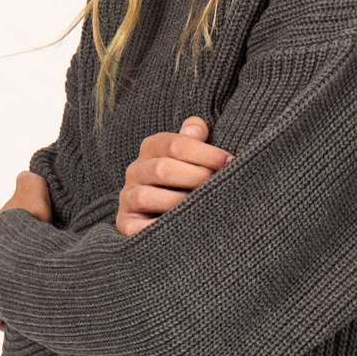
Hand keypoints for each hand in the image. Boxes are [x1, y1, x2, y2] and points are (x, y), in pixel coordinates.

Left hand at [0, 171, 52, 329]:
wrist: (23, 261)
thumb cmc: (29, 228)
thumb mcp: (32, 195)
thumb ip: (30, 183)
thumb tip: (26, 174)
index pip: (4, 230)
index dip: (23, 232)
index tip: (40, 235)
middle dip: (14, 260)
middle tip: (39, 262)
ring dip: (10, 288)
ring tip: (31, 291)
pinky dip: (2, 317)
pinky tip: (13, 319)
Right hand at [115, 116, 233, 237]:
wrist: (159, 212)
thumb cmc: (185, 179)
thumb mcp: (189, 154)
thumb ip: (193, 138)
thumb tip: (197, 127)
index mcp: (151, 148)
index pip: (175, 144)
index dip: (206, 153)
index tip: (230, 162)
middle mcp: (135, 170)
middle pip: (162, 169)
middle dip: (195, 177)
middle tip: (218, 186)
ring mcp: (128, 197)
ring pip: (146, 197)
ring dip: (179, 203)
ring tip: (203, 207)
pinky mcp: (126, 223)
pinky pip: (137, 227)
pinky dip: (157, 227)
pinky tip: (183, 228)